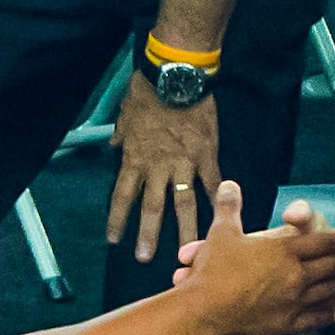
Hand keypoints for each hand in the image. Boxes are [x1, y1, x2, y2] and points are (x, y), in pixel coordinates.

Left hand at [106, 71, 223, 261]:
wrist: (176, 76)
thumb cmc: (146, 91)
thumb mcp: (124, 113)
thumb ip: (121, 135)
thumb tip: (114, 145)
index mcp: (135, 158)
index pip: (122, 196)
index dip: (118, 219)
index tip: (114, 239)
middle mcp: (158, 167)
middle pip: (152, 208)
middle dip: (148, 235)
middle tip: (146, 257)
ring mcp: (184, 164)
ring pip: (184, 204)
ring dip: (185, 229)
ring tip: (188, 251)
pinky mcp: (206, 155)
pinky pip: (211, 182)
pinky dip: (216, 199)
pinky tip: (221, 216)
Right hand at [167, 183, 334, 334]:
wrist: (203, 311)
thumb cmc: (212, 271)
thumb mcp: (222, 233)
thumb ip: (230, 208)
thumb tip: (229, 185)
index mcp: (284, 251)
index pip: (324, 241)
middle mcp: (295, 275)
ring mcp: (294, 302)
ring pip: (331, 292)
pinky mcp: (286, 325)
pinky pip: (314, 319)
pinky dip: (329, 315)